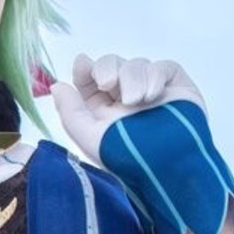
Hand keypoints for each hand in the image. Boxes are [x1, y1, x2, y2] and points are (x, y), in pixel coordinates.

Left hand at [52, 54, 203, 163]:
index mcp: (105, 111)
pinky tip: (151, 95)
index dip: (85, 69)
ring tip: (134, 100)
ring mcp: (152, 91)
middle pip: (112, 65)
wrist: (170, 169)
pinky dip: (154, 76)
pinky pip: (162, 67)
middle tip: (107, 82)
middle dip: (107, 68)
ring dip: (131, 77)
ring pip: (136, 64)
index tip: (82, 66)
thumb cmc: (130, 161)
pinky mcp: (177, 87)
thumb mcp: (91, 140)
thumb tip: (57, 86)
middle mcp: (127, 99)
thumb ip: (70, 112)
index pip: (90, 80)